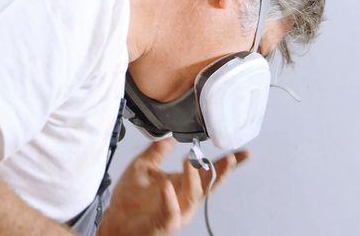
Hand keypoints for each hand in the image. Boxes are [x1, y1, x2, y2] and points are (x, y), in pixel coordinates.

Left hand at [98, 139, 249, 235]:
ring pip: (193, 195)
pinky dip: (170, 199)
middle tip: (229, 158)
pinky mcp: (165, 223)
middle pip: (208, 184)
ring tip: (189, 160)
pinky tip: (166, 187)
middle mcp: (185, 199)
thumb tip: (169, 136)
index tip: (243, 153)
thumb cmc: (130, 200)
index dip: (226, 164)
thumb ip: (157, 151)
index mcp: (183, 185)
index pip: (208, 171)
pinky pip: (171, 212)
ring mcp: (178, 212)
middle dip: (220, 170)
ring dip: (193, 177)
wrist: (116, 222)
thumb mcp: (143, 167)